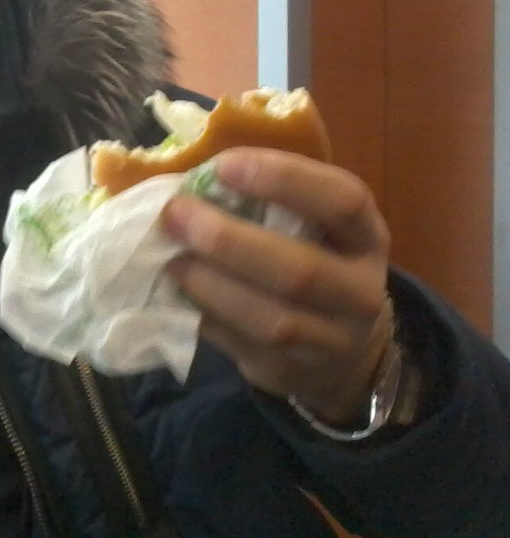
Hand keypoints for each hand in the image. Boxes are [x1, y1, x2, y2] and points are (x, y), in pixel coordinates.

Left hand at [160, 147, 392, 424]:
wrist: (344, 351)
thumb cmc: (312, 260)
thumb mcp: (312, 227)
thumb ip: (268, 200)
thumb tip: (189, 171)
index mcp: (366, 238)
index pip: (342, 202)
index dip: (284, 179)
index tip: (224, 165)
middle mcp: (360, 291)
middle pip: (298, 271)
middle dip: (228, 241)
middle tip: (176, 214)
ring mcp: (330, 341)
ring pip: (270, 319)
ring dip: (210, 286)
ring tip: (171, 260)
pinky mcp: (290, 373)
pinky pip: (241, 347)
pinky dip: (203, 318)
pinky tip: (176, 294)